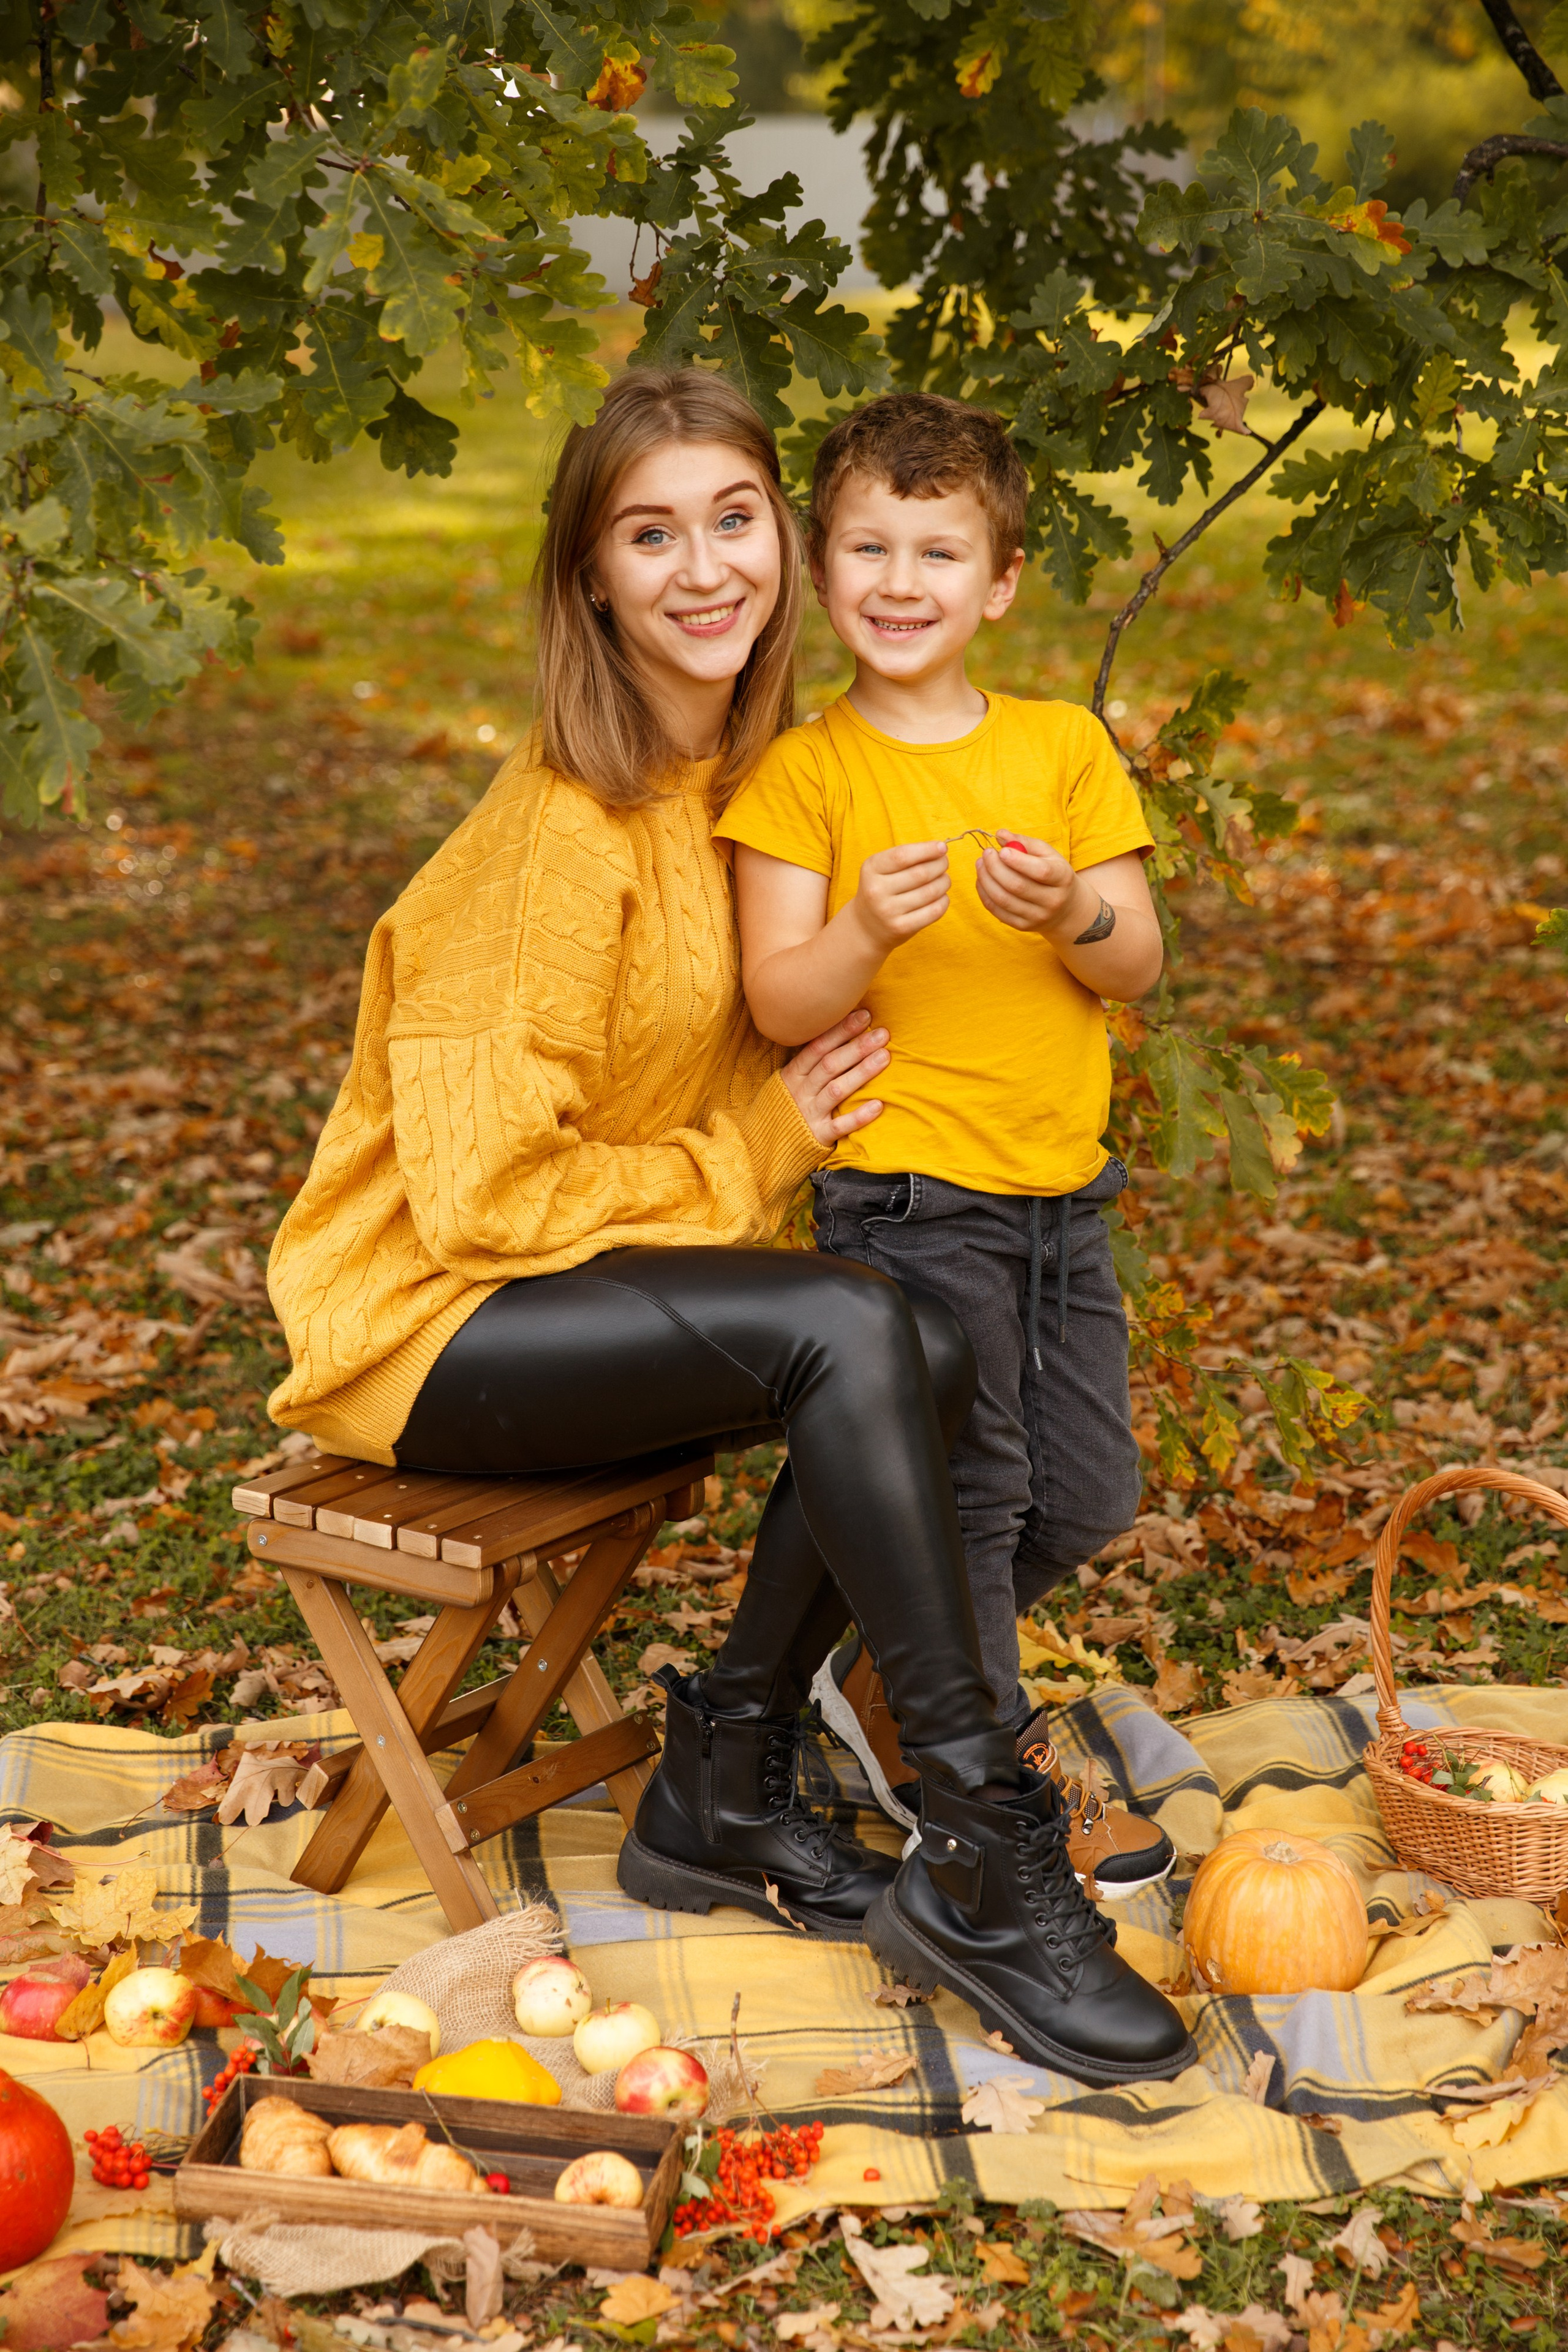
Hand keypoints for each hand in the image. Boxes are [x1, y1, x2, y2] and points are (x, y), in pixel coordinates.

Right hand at [779, 1008, 889, 1145]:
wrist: (761, 1146)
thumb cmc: (785, 1107)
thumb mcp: (790, 1081)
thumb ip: (811, 1062)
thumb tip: (838, 1032)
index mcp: (793, 1074)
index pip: (818, 1047)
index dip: (841, 1031)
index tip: (864, 1016)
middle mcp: (800, 1091)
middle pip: (830, 1065)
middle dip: (857, 1047)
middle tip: (882, 1034)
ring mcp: (809, 1114)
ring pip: (836, 1090)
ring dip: (861, 1072)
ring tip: (884, 1057)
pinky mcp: (818, 1136)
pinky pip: (840, 1126)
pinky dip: (859, 1116)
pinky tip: (879, 1104)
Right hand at [849, 840, 949, 955]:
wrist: (865, 927)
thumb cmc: (881, 890)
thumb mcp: (881, 869)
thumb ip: (906, 857)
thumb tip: (940, 850)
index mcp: (871, 869)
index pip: (902, 856)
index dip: (927, 850)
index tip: (942, 847)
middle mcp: (876, 890)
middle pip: (920, 873)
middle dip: (939, 865)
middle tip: (944, 863)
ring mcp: (888, 911)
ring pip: (930, 892)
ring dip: (944, 882)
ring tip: (944, 880)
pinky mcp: (901, 928)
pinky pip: (933, 911)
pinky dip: (944, 901)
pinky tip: (942, 897)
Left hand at [975, 832, 1091, 936]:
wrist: (1065, 908)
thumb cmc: (1053, 873)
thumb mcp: (1047, 854)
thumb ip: (1024, 842)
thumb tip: (1000, 834)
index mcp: (1062, 878)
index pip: (1041, 871)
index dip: (1018, 861)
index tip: (1001, 850)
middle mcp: (1052, 900)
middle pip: (1017, 886)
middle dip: (995, 868)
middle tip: (986, 853)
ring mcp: (1037, 916)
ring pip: (1004, 900)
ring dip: (986, 880)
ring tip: (980, 864)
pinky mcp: (1023, 926)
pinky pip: (997, 911)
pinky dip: (985, 894)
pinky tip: (982, 880)